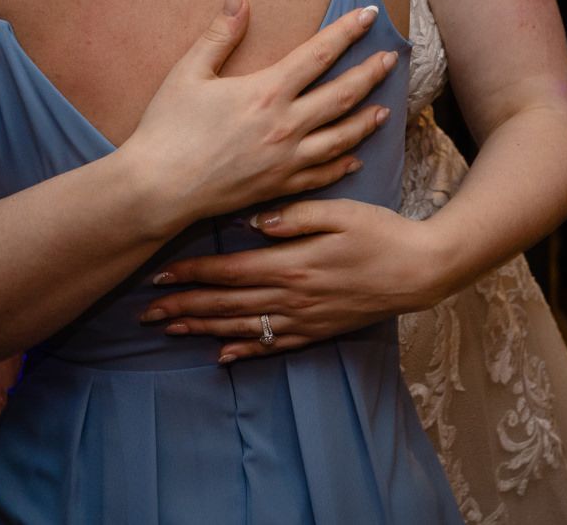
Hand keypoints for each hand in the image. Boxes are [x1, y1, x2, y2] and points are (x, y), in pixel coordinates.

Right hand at [120, 0, 398, 231]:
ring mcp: (286, 160)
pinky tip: (354, 159)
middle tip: (392, 58)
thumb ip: (221, 33)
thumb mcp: (190, 72)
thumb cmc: (166, 128)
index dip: (348, 31)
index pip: (319, 54)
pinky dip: (343, 165)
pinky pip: (323, 175)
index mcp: (267, 91)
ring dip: (366, 121)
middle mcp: (286, 126)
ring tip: (384, 109)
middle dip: (370, 73)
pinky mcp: (279, 187)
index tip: (371, 15)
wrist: (157, 189)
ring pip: (341, 138)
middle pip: (342, 95)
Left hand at [138, 198, 438, 361]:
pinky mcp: (318, 330)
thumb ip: (293, 216)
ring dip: (203, 329)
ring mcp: (304, 318)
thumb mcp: (339, 211)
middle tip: (146, 312)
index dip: (191, 274)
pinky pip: (273, 344)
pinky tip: (221, 355)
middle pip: (226, 304)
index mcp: (292, 264)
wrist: (419, 271)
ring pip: (242, 327)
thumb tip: (251, 222)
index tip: (159, 275)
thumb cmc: (380, 232)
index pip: (229, 271)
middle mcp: (292, 297)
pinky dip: (245, 350)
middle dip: (183, 307)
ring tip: (171, 330)